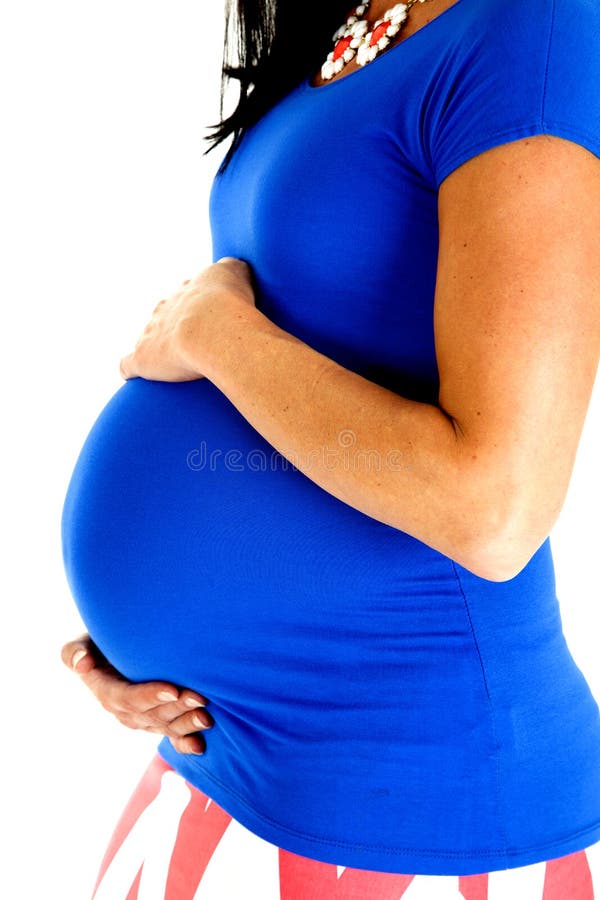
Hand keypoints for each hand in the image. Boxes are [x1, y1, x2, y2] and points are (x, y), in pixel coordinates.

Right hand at [61, 634, 212, 754]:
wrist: (116, 651)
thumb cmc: (101, 642)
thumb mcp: (82, 642)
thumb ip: (74, 651)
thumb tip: (82, 664)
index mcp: (106, 692)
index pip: (127, 698)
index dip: (149, 696)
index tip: (172, 690)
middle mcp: (124, 711)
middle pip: (151, 714)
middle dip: (177, 708)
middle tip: (200, 697)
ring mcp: (142, 719)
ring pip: (164, 725)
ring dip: (186, 724)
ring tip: (207, 717)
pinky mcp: (157, 721)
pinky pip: (170, 736)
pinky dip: (185, 743)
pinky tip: (200, 746)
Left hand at [119, 257, 256, 381]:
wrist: (214, 332)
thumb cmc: (229, 305)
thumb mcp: (235, 273)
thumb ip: (232, 268)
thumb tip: (232, 268)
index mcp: (187, 293)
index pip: (187, 297)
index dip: (198, 310)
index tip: (210, 321)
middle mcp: (165, 309)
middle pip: (165, 315)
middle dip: (176, 326)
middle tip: (197, 343)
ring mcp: (150, 333)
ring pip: (148, 337)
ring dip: (156, 348)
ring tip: (172, 364)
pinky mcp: (142, 358)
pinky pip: (129, 364)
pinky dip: (131, 368)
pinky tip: (133, 374)